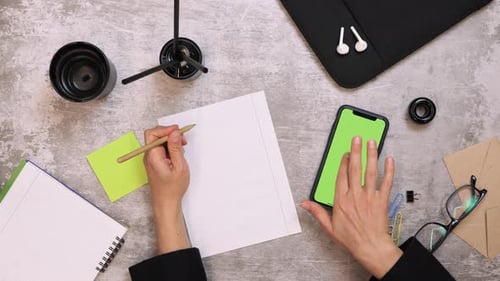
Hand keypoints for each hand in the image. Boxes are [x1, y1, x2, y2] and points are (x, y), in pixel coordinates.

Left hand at [144, 125, 188, 211]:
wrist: (166, 203)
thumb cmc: (172, 189)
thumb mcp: (179, 167)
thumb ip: (176, 148)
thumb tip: (174, 133)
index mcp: (153, 156)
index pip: (153, 133)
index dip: (166, 129)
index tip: (178, 131)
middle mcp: (149, 156)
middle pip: (155, 136)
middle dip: (170, 134)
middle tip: (182, 139)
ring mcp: (151, 159)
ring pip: (159, 142)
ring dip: (171, 141)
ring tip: (182, 148)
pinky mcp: (154, 162)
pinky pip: (161, 149)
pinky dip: (170, 148)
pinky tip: (178, 154)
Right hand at [301, 136, 401, 278]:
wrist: (371, 248)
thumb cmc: (351, 239)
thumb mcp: (329, 227)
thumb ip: (317, 212)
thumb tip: (304, 204)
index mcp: (341, 200)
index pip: (341, 175)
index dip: (343, 162)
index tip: (345, 153)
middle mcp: (355, 195)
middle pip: (355, 168)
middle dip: (355, 151)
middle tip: (357, 138)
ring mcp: (369, 197)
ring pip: (370, 171)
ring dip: (371, 155)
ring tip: (372, 142)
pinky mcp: (382, 200)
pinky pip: (387, 182)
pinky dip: (389, 170)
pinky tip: (389, 160)